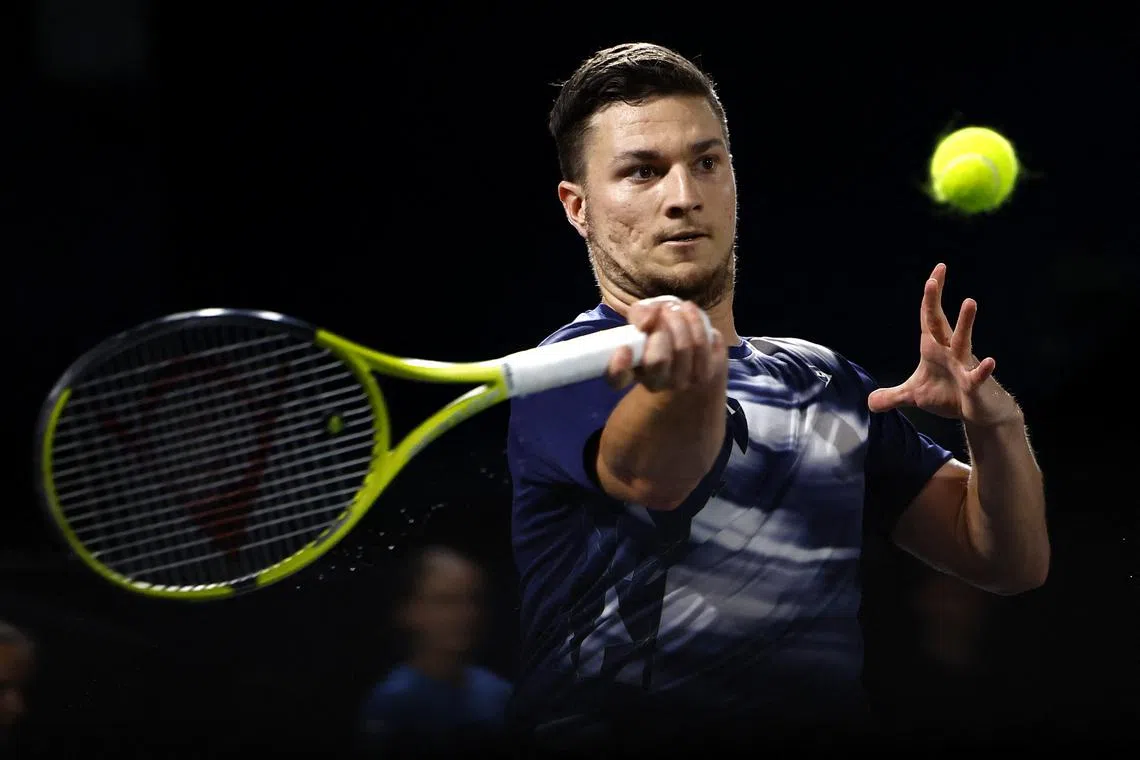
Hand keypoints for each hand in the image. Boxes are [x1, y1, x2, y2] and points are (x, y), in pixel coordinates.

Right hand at [606, 296, 726, 392]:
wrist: (688, 337)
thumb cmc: (658, 327)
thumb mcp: (643, 315)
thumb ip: (640, 313)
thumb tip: (649, 320)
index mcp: (631, 371)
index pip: (618, 379)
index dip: (619, 367)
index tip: (624, 348)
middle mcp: (655, 383)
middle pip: (658, 359)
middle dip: (662, 326)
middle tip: (663, 310)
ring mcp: (681, 382)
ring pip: (684, 348)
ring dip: (681, 319)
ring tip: (677, 307)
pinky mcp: (705, 374)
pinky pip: (704, 345)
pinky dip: (697, 322)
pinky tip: (691, 314)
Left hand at [868, 264, 1016, 425]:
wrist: (976, 411)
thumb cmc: (948, 395)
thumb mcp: (913, 397)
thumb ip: (892, 397)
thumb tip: (870, 402)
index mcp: (933, 348)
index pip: (929, 317)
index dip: (929, 297)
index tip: (935, 272)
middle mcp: (949, 351)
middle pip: (940, 321)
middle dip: (935, 300)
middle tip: (935, 276)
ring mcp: (962, 366)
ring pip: (963, 340)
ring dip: (965, 322)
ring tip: (969, 301)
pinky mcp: (973, 385)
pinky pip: (977, 376)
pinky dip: (982, 369)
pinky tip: (989, 361)